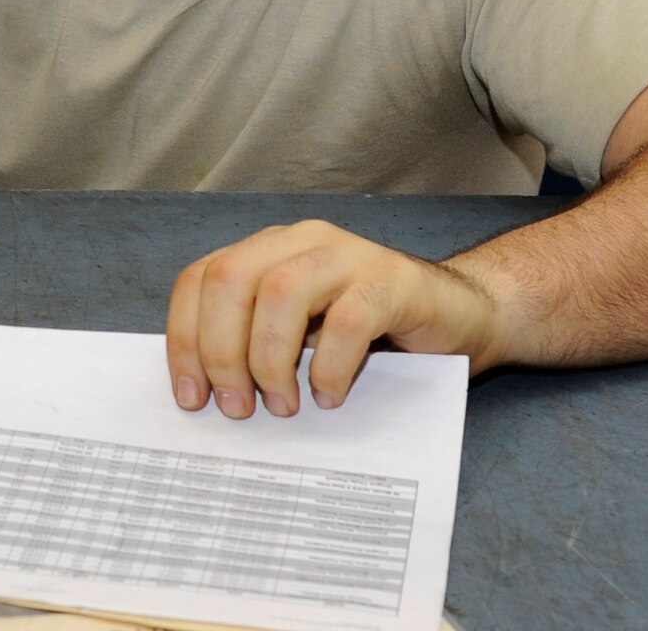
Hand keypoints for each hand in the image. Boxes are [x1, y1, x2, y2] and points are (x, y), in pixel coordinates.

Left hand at [165, 220, 504, 417]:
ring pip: (280, 293)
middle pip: (230, 280)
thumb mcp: (300, 332)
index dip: (185, 338)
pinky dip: (330, 367)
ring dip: (269, 359)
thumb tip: (207, 394)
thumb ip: (255, 341)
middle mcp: (300, 241)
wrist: (462, 314)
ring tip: (282, 406)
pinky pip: (347, 321)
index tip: (191, 396)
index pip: (201, 278)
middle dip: (221, 351)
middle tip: (236, 407)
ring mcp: (347, 254)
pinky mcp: (392, 280)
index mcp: (267, 249)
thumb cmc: (371, 331)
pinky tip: (330, 397)